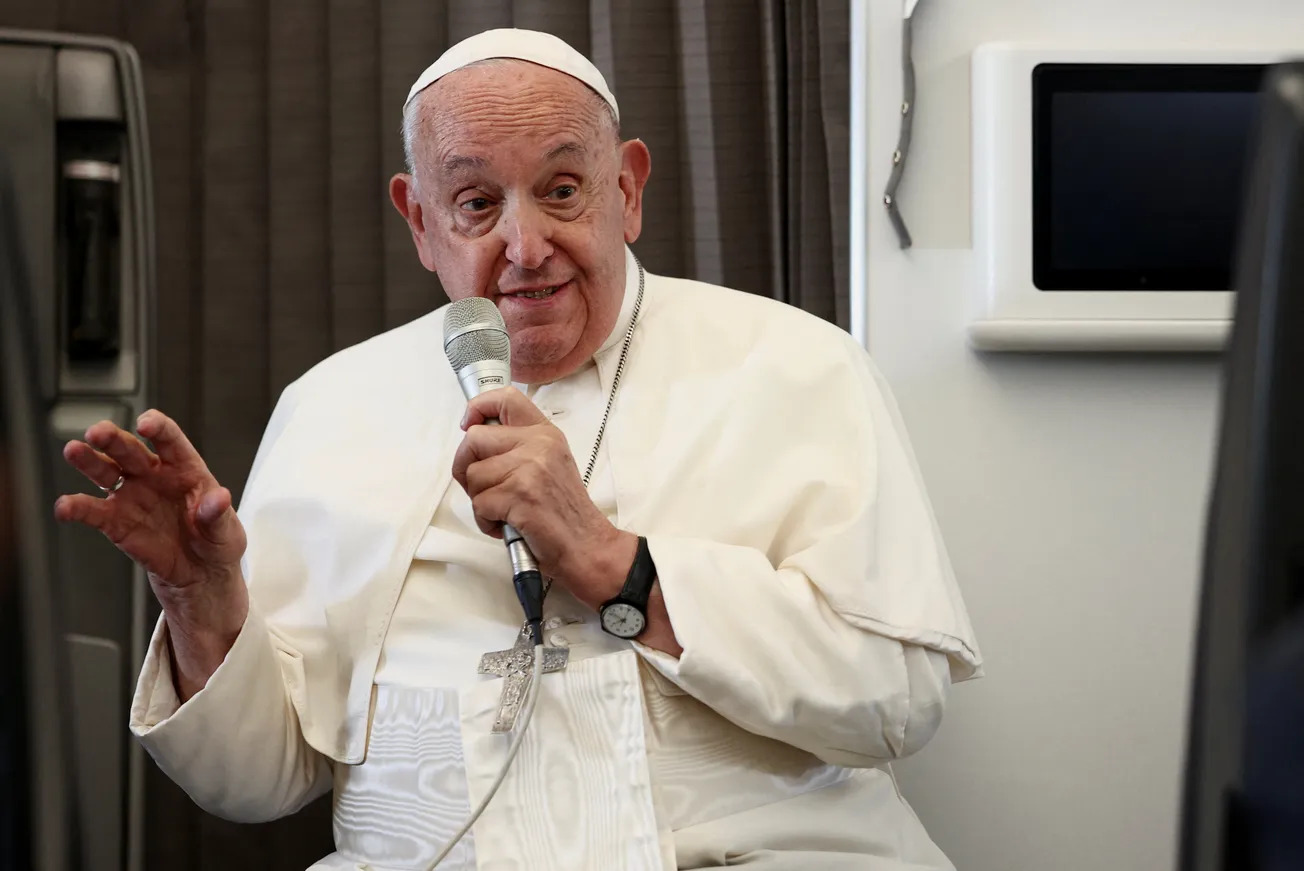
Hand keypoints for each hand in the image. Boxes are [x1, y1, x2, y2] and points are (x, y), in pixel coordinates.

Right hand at [54, 410, 247, 696]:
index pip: (170, 440)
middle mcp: (153, 476)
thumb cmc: (217, 542)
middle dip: (114, 438)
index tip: (146, 425)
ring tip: (74, 450)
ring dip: (89, 460)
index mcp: (185, 468)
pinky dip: (77, 508)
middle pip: (130, 449)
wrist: (201, 573)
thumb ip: (218, 515)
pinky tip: (65, 507)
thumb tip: (218, 499)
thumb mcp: (227, 532)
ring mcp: (131, 496)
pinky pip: (93, 512)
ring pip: (105, 471)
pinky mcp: (116, 522)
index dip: (158, 427)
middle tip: (98, 432)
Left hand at [451, 388, 634, 605]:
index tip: (468, 424)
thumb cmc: (563, 511)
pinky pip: (479, 503)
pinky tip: (507, 524)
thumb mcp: (549, 464)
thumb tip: (474, 438)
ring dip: (480, 500)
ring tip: (504, 511)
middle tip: (483, 488)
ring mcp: (529, 469)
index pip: (505, 398)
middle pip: (473, 439)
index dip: (478, 407)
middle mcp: (538, 444)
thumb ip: (519, 446)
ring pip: (472, 475)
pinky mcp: (520, 495)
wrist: (587, 546)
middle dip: (466, 467)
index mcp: (545, 433)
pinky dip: (486, 520)